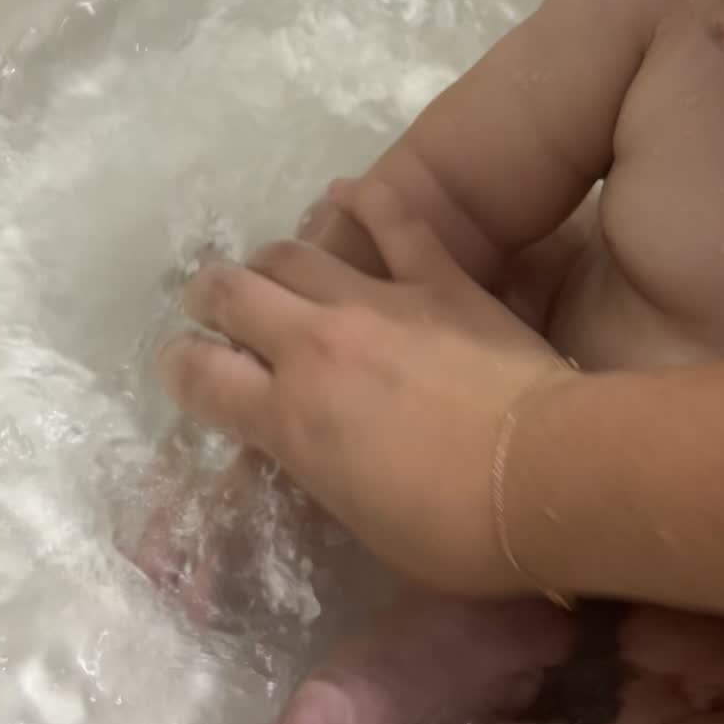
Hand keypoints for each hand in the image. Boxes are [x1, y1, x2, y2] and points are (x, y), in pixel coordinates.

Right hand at [155, 179, 572, 595]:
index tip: (180, 364)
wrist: (544, 478)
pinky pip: (391, 218)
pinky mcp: (438, 278)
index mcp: (290, 419)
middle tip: (212, 301)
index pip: (201, 376)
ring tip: (270, 264)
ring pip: (295, 252)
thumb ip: (320, 470)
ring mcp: (377, 302)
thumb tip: (306, 451)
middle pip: (233, 293)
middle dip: (210, 295)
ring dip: (271, 257)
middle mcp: (316, 346)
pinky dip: (361, 200)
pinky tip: (346, 192)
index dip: (179, 365)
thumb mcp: (360, 521)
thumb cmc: (454, 532)